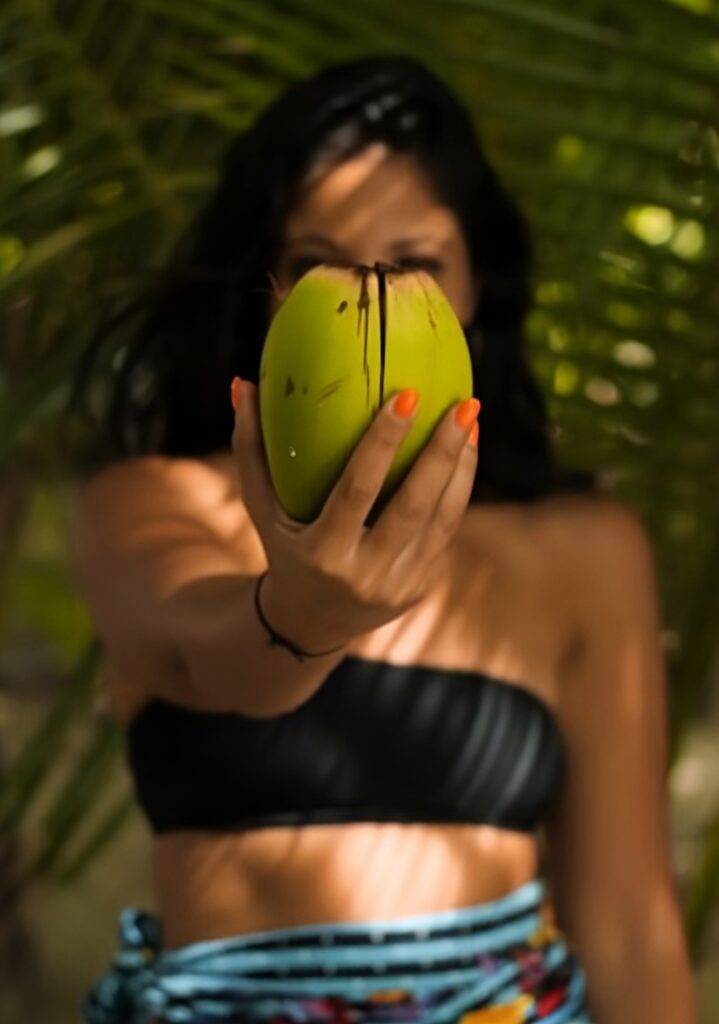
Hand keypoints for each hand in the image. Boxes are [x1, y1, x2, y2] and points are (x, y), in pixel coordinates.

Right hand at [231, 378, 478, 652]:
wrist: (310, 624)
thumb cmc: (283, 548)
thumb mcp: (260, 508)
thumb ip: (250, 449)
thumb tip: (243, 383)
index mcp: (323, 553)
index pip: (358, 490)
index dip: (382, 444)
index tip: (406, 396)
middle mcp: (364, 574)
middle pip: (413, 506)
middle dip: (442, 453)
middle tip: (463, 404)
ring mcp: (398, 585)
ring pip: (443, 520)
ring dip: (462, 467)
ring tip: (471, 419)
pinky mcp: (420, 587)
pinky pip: (446, 531)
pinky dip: (459, 489)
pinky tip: (465, 452)